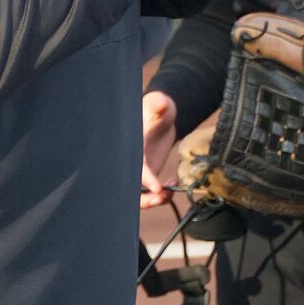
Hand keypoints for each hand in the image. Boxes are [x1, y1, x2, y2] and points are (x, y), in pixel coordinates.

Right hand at [140, 91, 177, 209]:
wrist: (161, 116)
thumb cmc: (157, 108)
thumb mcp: (158, 104)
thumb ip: (158, 104)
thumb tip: (161, 104)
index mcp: (130, 146)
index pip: (134, 165)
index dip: (144, 178)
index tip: (157, 187)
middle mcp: (131, 161)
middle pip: (130, 188)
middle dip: (145, 199)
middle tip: (163, 194)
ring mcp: (138, 170)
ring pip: (138, 196)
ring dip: (154, 200)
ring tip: (171, 191)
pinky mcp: (146, 176)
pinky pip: (150, 193)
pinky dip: (161, 195)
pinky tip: (173, 185)